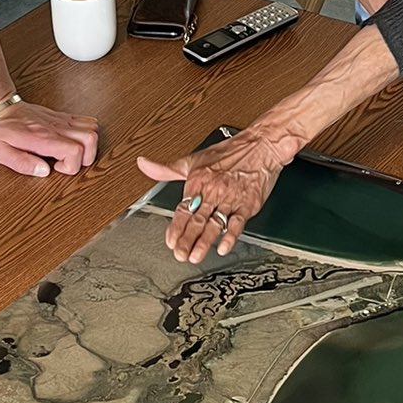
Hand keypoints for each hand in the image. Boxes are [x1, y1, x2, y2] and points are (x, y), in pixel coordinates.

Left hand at [0, 100, 98, 177]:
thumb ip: (22, 164)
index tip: (56, 167)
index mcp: (42, 138)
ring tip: (72, 153)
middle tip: (68, 162)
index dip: (71, 166)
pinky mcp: (62, 117)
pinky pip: (87, 120)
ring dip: (89, 145)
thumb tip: (44, 171)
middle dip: (86, 157)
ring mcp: (61, 120)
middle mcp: (55, 127)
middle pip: (91, 139)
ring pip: (93, 128)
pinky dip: (87, 133)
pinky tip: (72, 141)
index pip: (75, 151)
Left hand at [137, 128, 296, 263]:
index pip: (183, 209)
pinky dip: (230, 236)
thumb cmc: (228, 153)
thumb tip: (143, 164)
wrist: (260, 146)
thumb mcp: (193, 160)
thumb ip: (167, 169)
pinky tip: (223, 247)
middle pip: (197, 220)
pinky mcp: (248, 204)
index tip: (170, 242)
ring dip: (204, 242)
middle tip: (180, 255)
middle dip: (187, 240)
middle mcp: (213, 191)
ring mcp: (231, 199)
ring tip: (195, 256)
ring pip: (214, 224)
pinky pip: (238, 222)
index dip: (175, 227)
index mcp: (198, 182)